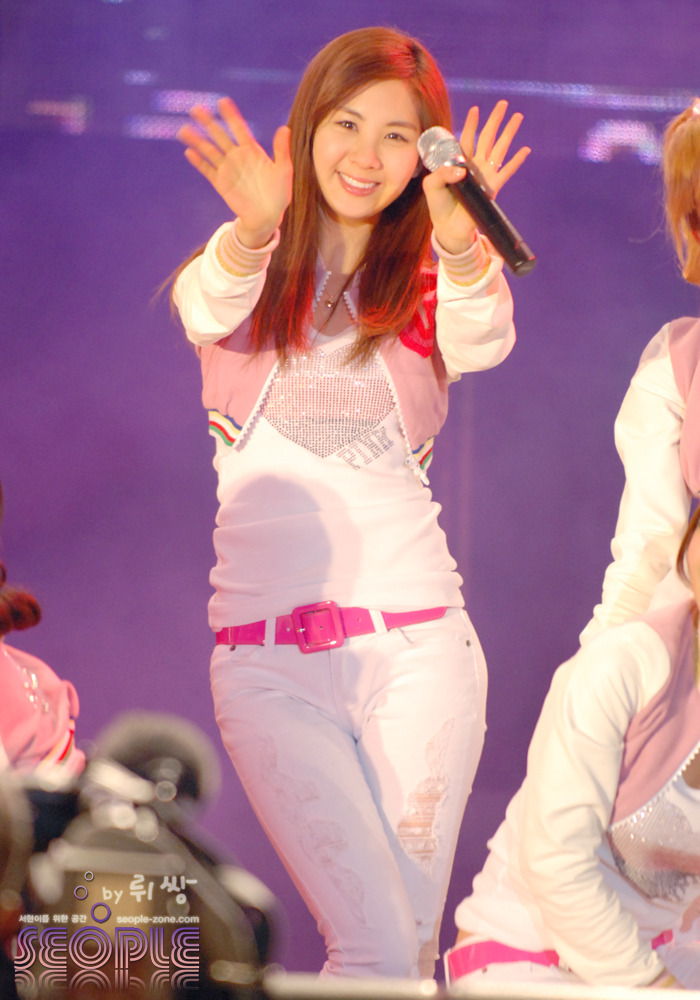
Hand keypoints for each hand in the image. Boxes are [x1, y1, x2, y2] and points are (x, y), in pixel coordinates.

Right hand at [177, 97, 292, 248]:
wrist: (268, 216)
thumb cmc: (279, 194)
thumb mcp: (283, 170)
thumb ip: (281, 150)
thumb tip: (284, 128)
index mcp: (251, 150)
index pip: (238, 128)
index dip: (230, 115)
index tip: (222, 101)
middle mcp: (237, 157)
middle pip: (219, 135)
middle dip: (208, 122)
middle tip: (196, 109)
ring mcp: (227, 169)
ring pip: (209, 151)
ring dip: (197, 140)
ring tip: (184, 130)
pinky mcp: (221, 183)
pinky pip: (207, 171)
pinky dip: (199, 162)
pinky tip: (189, 152)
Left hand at [423, 100, 529, 254]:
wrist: (449, 228)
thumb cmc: (439, 206)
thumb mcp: (432, 186)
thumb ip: (441, 173)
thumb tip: (462, 170)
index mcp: (458, 162)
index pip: (466, 139)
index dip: (471, 124)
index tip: (476, 109)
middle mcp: (474, 166)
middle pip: (487, 138)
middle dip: (495, 120)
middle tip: (503, 104)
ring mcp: (485, 175)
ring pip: (499, 149)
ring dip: (509, 133)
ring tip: (517, 117)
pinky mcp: (492, 188)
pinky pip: (506, 172)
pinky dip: (516, 161)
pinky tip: (525, 150)